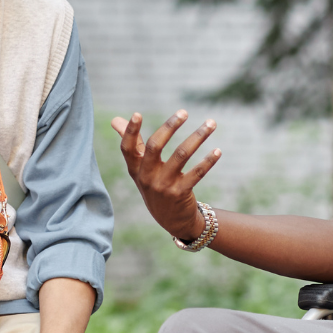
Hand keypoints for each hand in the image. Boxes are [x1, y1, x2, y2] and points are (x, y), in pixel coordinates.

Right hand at [110, 110, 222, 240]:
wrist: (171, 220)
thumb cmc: (155, 186)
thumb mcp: (140, 170)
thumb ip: (132, 144)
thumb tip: (115, 120)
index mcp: (136, 169)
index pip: (128, 148)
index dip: (130, 132)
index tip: (137, 114)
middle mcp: (147, 177)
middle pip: (154, 146)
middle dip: (170, 126)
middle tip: (184, 111)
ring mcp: (164, 186)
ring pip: (181, 155)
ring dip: (198, 136)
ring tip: (211, 123)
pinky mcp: (180, 193)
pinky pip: (196, 173)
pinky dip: (208, 161)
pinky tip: (217, 150)